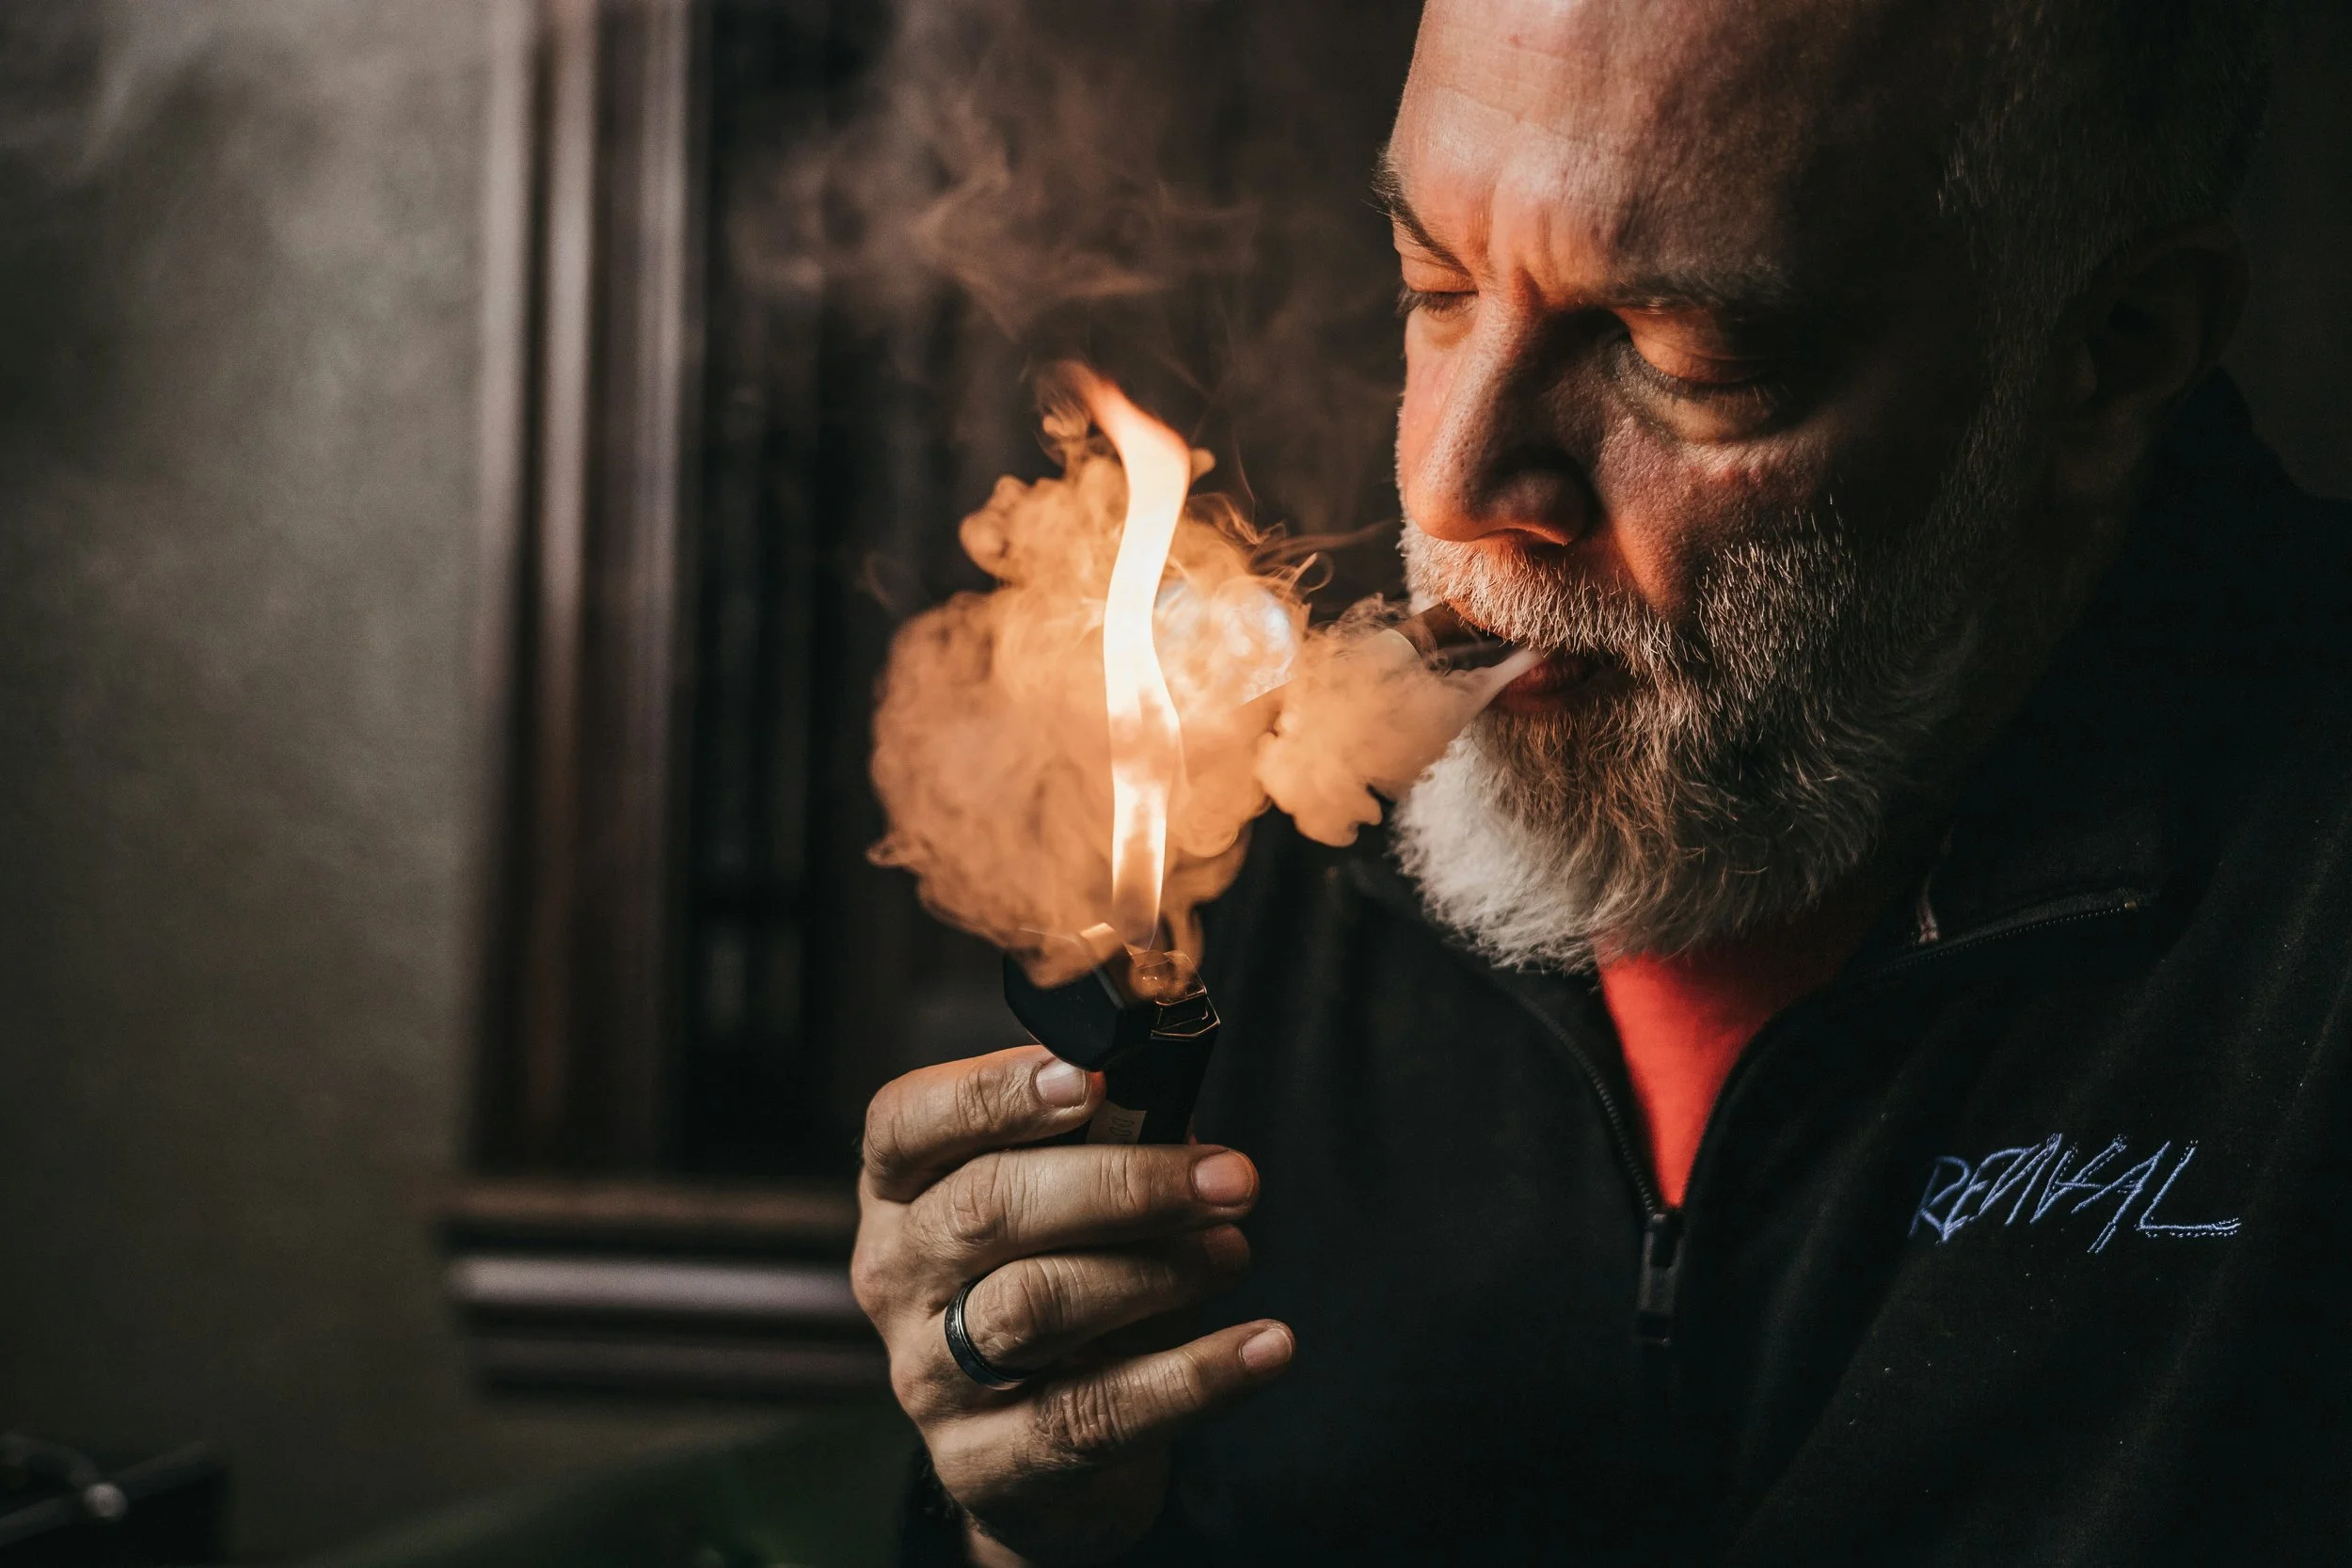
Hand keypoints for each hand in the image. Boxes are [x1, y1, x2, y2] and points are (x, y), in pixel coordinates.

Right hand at [852, 1045, 1294, 1565]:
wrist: (1038, 1456)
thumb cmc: (1056, 1280)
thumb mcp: (1061, 1201)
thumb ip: (1102, 1140)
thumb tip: (1176, 1095)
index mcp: (902, 1190)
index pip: (910, 1124)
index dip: (995, 1094)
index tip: (1091, 1076)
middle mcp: (896, 1276)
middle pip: (990, 1209)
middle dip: (1122, 1184)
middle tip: (1228, 1177)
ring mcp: (932, 1376)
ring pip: (1035, 1306)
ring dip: (1155, 1272)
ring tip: (1233, 1251)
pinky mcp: (989, 1462)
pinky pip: (1097, 1414)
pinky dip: (1194, 1376)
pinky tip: (1264, 1345)